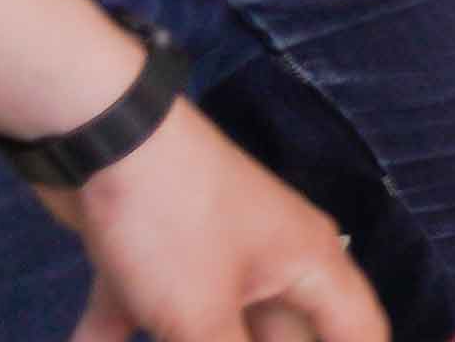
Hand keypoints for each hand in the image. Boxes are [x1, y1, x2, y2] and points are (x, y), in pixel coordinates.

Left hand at [52, 99, 385, 341]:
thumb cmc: (175, 221)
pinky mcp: (149, 258)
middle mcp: (269, 264)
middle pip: (283, 338)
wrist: (96, 134)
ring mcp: (208, 258)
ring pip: (210, 331)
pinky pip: (142, 316)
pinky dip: (117, 334)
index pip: (358, 331)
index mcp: (308, 267)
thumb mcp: (203, 316)